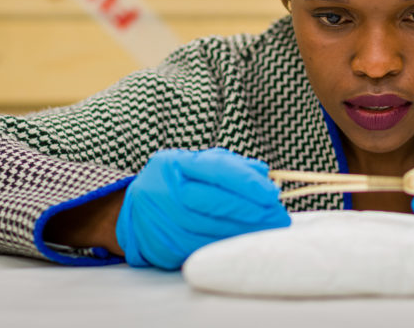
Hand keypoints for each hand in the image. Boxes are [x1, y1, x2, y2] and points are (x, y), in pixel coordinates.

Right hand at [116, 148, 290, 268]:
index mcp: (173, 163)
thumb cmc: (178, 184)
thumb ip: (232, 167)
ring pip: (209, 230)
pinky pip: (200, 249)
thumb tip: (265, 177)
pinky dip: (225, 247)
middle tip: (278, 218)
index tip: (272, 194)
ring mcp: (159, 220)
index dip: (247, 183)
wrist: (135, 211)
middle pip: (213, 202)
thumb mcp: (198, 165)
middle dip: (251, 211)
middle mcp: (162, 190)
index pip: (216, 169)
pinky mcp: (161, 246)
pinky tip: (243, 243)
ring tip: (267, 231)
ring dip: (243, 232)